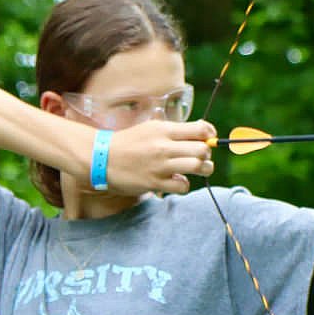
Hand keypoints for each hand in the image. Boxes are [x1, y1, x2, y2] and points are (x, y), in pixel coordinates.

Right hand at [92, 119, 216, 195]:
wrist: (103, 157)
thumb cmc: (130, 142)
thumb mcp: (152, 128)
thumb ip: (176, 131)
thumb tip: (204, 133)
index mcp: (164, 130)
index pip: (201, 130)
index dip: (210, 136)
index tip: (208, 140)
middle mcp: (164, 146)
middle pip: (203, 150)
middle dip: (207, 154)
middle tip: (200, 157)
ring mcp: (160, 165)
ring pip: (198, 167)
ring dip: (202, 170)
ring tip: (195, 169)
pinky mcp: (155, 182)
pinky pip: (183, 186)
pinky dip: (184, 185)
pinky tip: (177, 180)